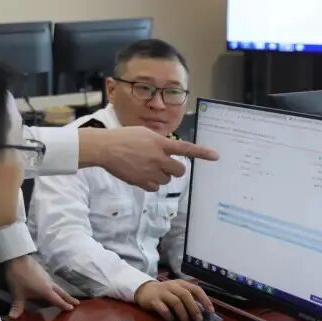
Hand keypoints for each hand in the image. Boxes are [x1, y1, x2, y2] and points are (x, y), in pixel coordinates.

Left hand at [4, 255, 79, 317]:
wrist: (16, 257)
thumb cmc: (18, 276)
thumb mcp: (17, 293)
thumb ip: (17, 306)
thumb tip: (13, 317)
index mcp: (46, 290)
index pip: (57, 300)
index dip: (65, 305)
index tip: (72, 308)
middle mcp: (49, 283)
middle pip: (61, 292)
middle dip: (69, 298)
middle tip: (77, 303)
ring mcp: (46, 275)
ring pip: (57, 285)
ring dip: (62, 291)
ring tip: (65, 296)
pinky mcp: (42, 270)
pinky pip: (51, 280)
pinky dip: (54, 286)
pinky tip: (51, 286)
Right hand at [82, 127, 218, 191]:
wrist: (105, 148)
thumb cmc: (122, 137)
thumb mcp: (143, 133)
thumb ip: (158, 141)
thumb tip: (165, 149)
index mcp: (160, 143)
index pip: (185, 148)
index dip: (202, 153)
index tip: (216, 156)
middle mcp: (158, 158)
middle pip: (180, 170)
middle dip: (175, 169)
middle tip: (165, 165)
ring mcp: (151, 171)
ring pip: (167, 179)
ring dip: (162, 175)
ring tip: (147, 167)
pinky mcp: (142, 181)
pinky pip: (155, 187)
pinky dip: (151, 183)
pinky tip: (142, 175)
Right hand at [135, 279, 214, 320]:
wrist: (144, 289)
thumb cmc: (165, 293)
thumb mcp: (177, 292)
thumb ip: (188, 299)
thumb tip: (203, 313)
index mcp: (180, 284)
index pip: (196, 289)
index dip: (204, 300)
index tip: (210, 311)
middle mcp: (172, 286)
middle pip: (185, 295)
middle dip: (194, 308)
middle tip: (199, 320)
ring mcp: (162, 292)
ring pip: (176, 302)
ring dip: (183, 314)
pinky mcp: (153, 300)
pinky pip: (162, 308)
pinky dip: (169, 316)